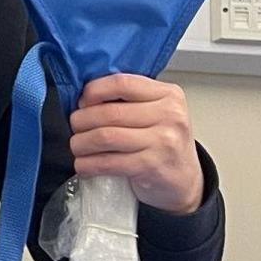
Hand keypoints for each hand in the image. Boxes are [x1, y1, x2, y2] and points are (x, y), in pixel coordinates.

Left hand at [68, 73, 203, 214]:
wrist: (184, 177)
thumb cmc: (162, 139)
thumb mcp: (155, 110)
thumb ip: (128, 98)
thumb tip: (84, 97)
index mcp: (168, 94)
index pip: (122, 83)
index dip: (94, 91)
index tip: (83, 102)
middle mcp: (169, 115)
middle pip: (109, 113)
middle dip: (81, 121)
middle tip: (75, 127)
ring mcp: (163, 142)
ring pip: (105, 136)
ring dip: (81, 143)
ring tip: (77, 145)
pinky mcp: (152, 166)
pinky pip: (109, 162)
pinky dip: (88, 164)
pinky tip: (83, 165)